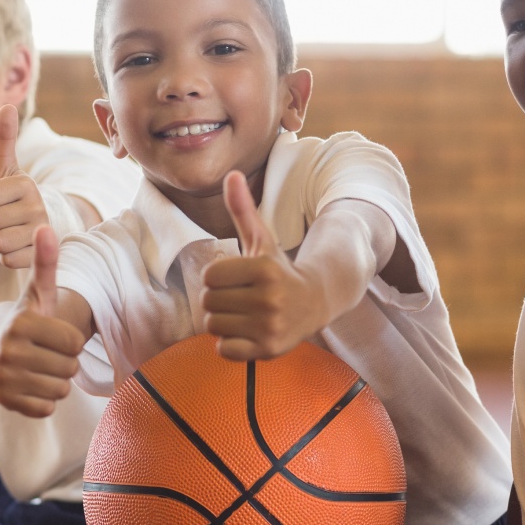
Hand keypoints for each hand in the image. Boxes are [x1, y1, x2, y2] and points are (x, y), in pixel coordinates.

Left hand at [0, 104, 47, 268]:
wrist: (48, 225)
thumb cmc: (17, 196)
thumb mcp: (8, 169)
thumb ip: (4, 139)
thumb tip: (7, 105)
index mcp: (25, 183)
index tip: (0, 200)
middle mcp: (37, 205)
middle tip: (6, 217)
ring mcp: (41, 232)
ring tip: (13, 231)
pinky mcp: (42, 255)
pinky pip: (8, 260)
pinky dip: (9, 257)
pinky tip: (21, 246)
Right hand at [0, 226, 84, 416]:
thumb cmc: (27, 320)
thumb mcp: (37, 293)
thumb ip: (45, 263)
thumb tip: (45, 226)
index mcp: (22, 323)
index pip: (75, 343)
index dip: (71, 342)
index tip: (54, 335)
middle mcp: (8, 350)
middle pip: (69, 368)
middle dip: (64, 363)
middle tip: (46, 353)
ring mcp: (3, 378)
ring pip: (60, 389)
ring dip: (56, 381)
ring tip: (40, 367)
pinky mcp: (4, 401)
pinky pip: (46, 408)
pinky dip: (44, 400)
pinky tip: (31, 385)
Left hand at [202, 172, 324, 360]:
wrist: (315, 302)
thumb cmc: (278, 269)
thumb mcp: (261, 239)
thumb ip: (243, 210)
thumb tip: (231, 174)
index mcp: (264, 269)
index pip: (209, 276)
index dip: (218, 277)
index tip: (236, 278)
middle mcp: (269, 299)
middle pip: (208, 301)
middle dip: (219, 299)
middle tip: (240, 298)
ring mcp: (269, 327)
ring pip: (214, 326)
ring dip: (223, 321)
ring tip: (244, 314)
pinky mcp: (268, 350)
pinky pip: (224, 349)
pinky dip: (230, 343)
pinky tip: (248, 332)